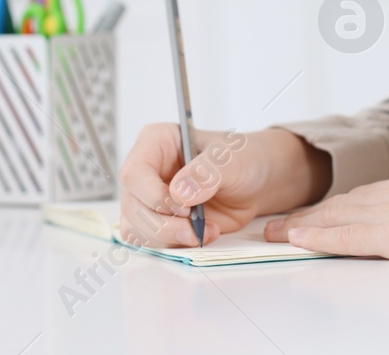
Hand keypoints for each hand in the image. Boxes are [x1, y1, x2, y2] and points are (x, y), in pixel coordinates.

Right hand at [118, 124, 329, 247]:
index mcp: (156, 143)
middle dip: (163, 225)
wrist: (256, 181)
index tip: (183, 208)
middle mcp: (147, 171)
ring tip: (201, 233)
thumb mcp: (231, 158)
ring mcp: (150, 199)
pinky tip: (202, 235)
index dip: (153, 195)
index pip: (134, 173)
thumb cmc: (242, 158)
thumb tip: (179, 192)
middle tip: (194, 231)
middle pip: (132, 206)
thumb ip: (206, 172)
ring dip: (168, 238)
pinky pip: (152, 241)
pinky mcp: (161, 222)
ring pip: (136, 229)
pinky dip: (175, 245)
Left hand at [262, 167, 388, 259]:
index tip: (313, 211)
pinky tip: (296, 240)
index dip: (333, 206)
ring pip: (333, 218)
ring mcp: (388, 212)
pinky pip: (343, 236)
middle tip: (277, 224)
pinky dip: (316, 237)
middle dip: (307, 215)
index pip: (362, 197)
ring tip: (274, 233)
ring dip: (301, 226)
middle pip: (339, 205)